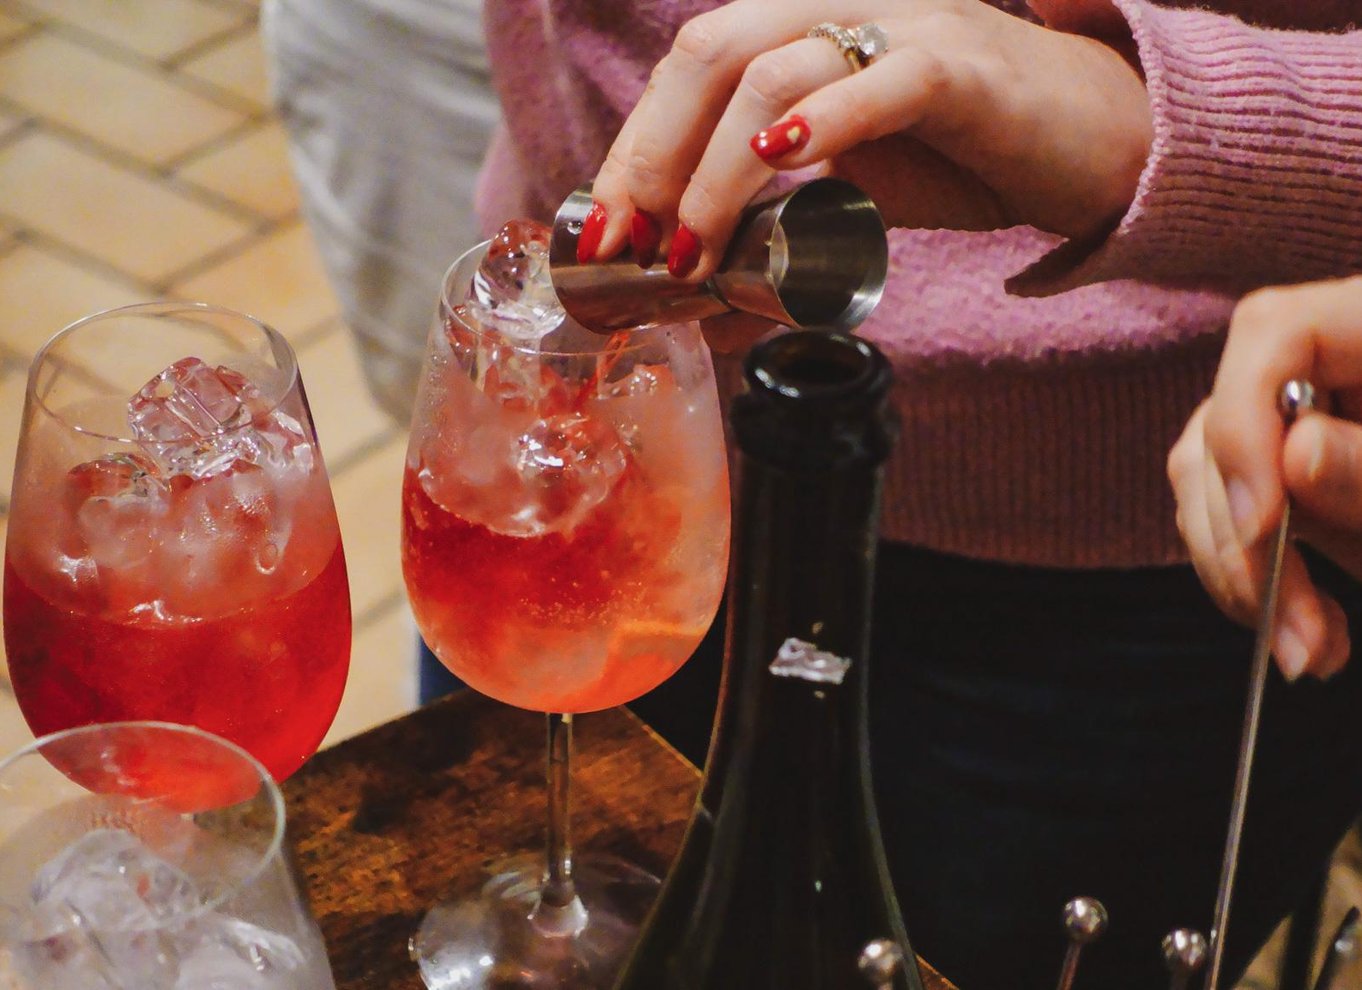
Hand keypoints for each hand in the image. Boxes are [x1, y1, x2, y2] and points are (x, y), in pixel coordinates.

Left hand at [580, 0, 1151, 303]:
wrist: (1088, 143)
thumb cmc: (962, 156)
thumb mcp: (847, 189)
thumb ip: (773, 221)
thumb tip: (698, 299)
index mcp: (800, 28)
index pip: (688, 66)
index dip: (633, 143)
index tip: (604, 229)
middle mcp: (838, 8)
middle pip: (709, 53)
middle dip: (650, 154)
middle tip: (632, 245)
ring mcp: (900, 28)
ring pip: (774, 72)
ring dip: (715, 171)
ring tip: (697, 249)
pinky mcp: (960, 67)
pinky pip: (880, 81)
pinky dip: (821, 124)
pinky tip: (779, 163)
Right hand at [1168, 275, 1361, 679]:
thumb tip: (1293, 454)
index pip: (1274, 331)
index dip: (1246, 421)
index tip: (1259, 522)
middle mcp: (1339, 361)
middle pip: (1226, 417)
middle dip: (1241, 535)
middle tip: (1290, 631)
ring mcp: (1314, 419)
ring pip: (1210, 477)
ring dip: (1241, 573)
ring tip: (1310, 651)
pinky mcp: (1303, 476)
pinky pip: (1237, 516)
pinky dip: (1256, 580)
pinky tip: (1312, 632)